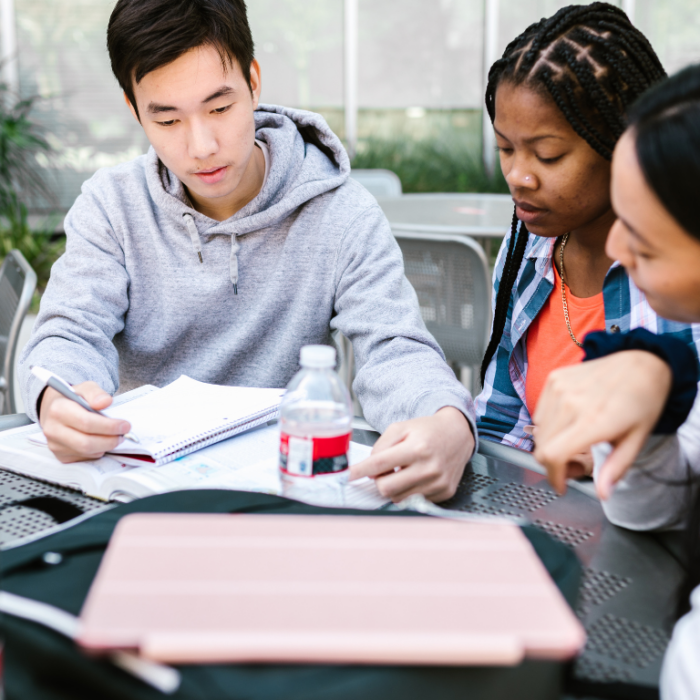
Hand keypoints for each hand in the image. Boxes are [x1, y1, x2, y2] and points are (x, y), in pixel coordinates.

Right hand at [39, 382, 130, 463]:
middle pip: (86, 443)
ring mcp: (55, 445)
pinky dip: (98, 451)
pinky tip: (101, 441)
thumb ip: (96, 393)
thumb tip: (106, 402)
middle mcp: (52, 430)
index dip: (109, 426)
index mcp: (58, 410)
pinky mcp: (61, 457)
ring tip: (114, 436)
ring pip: (87, 452)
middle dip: (110, 440)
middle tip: (123, 434)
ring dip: (106, 446)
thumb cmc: (74, 399)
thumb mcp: (85, 388)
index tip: (125, 425)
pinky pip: (85, 458)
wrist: (54, 410)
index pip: (86, 422)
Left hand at [349, 406, 474, 502]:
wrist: (458, 434)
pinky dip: (408, 491)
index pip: (380, 464)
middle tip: (382, 471)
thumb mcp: (400, 427)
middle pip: (387, 488)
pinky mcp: (444, 492)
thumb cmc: (427, 430)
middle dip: (378, 481)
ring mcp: (438, 483)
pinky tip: (415, 477)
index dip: (360, 471)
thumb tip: (369, 470)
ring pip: (399, 498)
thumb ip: (381, 446)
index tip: (348, 476)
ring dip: (393, 487)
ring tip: (401, 471)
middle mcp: (429, 467)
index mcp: (417, 448)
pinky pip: (414, 500)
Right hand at [532, 351, 671, 498]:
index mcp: (593, 420)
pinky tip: (569, 422)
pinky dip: (549, 424)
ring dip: (550, 444)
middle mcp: (570, 403)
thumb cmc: (642, 401)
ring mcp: (559, 388)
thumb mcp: (636, 440)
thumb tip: (602, 493)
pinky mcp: (554, 379)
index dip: (553, 476)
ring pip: (538, 431)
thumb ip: (615, 469)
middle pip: (541, 447)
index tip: (561, 485)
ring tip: (573, 441)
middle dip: (554, 464)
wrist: (640, 362)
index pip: (553, 455)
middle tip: (574, 464)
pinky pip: (540, 412)